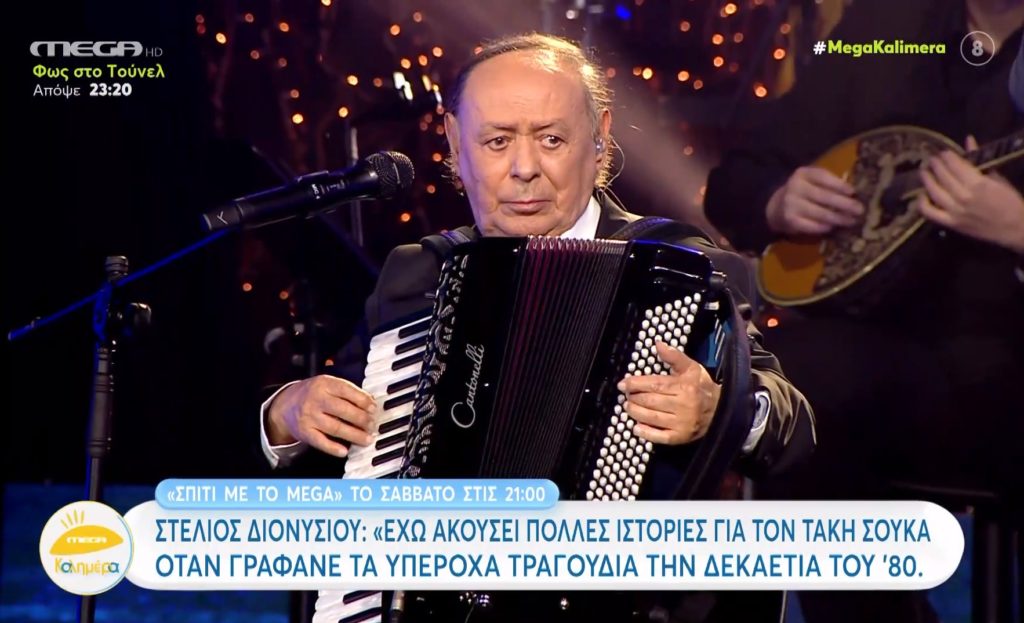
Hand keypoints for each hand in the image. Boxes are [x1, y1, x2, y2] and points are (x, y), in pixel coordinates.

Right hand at [265, 375, 376, 456]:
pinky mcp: (305, 432)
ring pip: (336, 428)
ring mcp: (309, 416)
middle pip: (344, 410)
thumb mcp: (327, 384)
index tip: (374, 409)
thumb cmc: (313, 394)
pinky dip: (333, 448)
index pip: (347, 391)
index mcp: (324, 383)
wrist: (285, 406)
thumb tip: (371, 402)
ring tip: (367, 439)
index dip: (363, 400)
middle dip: (362, 419)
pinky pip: (321, 442)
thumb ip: (347, 391)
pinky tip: (345, 451)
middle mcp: (316, 399)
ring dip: (354, 435)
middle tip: (372, 425)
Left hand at [616, 342, 721, 444]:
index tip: (623, 384)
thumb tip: (657, 344)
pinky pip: (660, 437)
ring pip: (652, 418)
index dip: (636, 384)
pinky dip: (646, 433)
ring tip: (628, 407)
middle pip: (650, 401)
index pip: (655, 384)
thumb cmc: (702, 387)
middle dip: (634, 397)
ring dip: (635, 412)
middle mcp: (683, 405)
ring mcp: (682, 423)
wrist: (721, 411)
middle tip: (626, 395)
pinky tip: (636, 427)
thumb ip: (674, 356)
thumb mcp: (691, 368)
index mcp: (685, 387)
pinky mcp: (681, 437)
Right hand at [766, 166, 864, 235]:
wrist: (776, 207)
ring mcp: (791, 204)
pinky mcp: (790, 220)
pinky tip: (833, 227)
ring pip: (820, 213)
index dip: (839, 185)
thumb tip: (853, 194)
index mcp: (802, 174)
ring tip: (851, 221)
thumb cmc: (802, 192)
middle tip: (860, 210)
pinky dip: (824, 227)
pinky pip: (811, 225)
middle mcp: (795, 187)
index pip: (823, 178)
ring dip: (838, 218)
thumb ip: (828, 183)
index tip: (853, 192)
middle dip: (844, 204)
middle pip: (824, 196)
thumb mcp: (811, 181)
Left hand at [915, 136, 1023, 253]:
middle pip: (944, 177)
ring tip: (924, 171)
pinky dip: (922, 203)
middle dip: (936, 165)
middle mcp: (964, 197)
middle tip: (931, 158)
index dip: (947, 157)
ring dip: (927, 180)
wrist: (1015, 228)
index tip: (943, 152)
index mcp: (978, 184)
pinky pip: (930, 213)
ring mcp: (955, 211)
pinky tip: (922, 194)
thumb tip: (968, 140)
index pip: (956, 166)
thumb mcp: (997, 178)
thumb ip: (980, 160)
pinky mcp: (951, 224)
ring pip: (934, 192)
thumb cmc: (1010, 202)